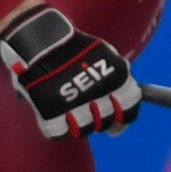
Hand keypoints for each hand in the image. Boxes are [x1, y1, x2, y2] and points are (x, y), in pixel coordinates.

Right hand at [0, 5, 141, 136]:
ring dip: (78, 123)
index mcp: (118, 77)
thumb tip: (122, 113)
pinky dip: (57, 127)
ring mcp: (75, 105)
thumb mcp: (105, 55)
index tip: (116, 124)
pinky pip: (59, 132)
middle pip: (105, 121)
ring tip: (69, 110)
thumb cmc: (74, 47)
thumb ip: (116, 80)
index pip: (130, 107)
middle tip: (86, 109)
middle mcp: (101, 93)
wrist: (40, 39)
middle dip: (97, 119)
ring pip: (84, 129)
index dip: (123, 119)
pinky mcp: (50, 113)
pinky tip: (54, 115)